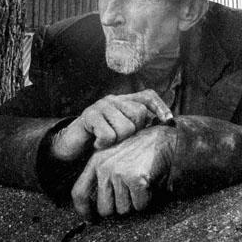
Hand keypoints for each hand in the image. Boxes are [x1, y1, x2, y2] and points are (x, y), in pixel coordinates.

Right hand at [51, 90, 172, 160]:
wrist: (72, 145)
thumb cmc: (101, 140)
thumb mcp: (122, 133)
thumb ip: (138, 127)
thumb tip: (164, 128)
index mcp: (124, 101)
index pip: (148, 96)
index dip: (160, 106)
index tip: (169, 122)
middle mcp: (114, 99)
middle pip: (139, 114)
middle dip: (134, 132)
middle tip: (120, 139)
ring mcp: (101, 106)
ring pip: (126, 127)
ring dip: (117, 141)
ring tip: (107, 142)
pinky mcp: (89, 115)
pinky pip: (108, 135)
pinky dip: (103, 144)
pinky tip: (97, 144)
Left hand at [71, 125, 175, 219]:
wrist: (164, 140)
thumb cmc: (141, 149)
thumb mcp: (114, 156)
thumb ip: (102, 175)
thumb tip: (95, 206)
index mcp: (96, 161)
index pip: (79, 193)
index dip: (83, 210)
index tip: (90, 219)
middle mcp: (105, 167)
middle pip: (104, 209)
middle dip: (118, 207)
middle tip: (129, 195)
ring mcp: (119, 173)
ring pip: (123, 209)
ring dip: (134, 202)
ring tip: (140, 184)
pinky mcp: (135, 179)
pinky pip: (139, 205)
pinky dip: (146, 199)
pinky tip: (148, 184)